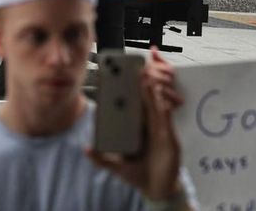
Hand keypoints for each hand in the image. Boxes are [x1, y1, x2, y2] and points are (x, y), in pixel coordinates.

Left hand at [87, 47, 184, 201]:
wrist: (157, 189)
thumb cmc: (139, 174)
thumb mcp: (117, 166)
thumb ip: (101, 158)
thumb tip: (86, 148)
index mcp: (138, 127)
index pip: (134, 103)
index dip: (131, 88)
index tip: (124, 72)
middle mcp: (149, 126)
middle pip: (146, 99)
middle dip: (144, 82)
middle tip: (137, 65)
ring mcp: (160, 130)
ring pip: (157, 105)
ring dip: (153, 91)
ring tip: (146, 77)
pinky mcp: (170, 139)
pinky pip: (167, 120)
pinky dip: (165, 109)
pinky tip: (161, 100)